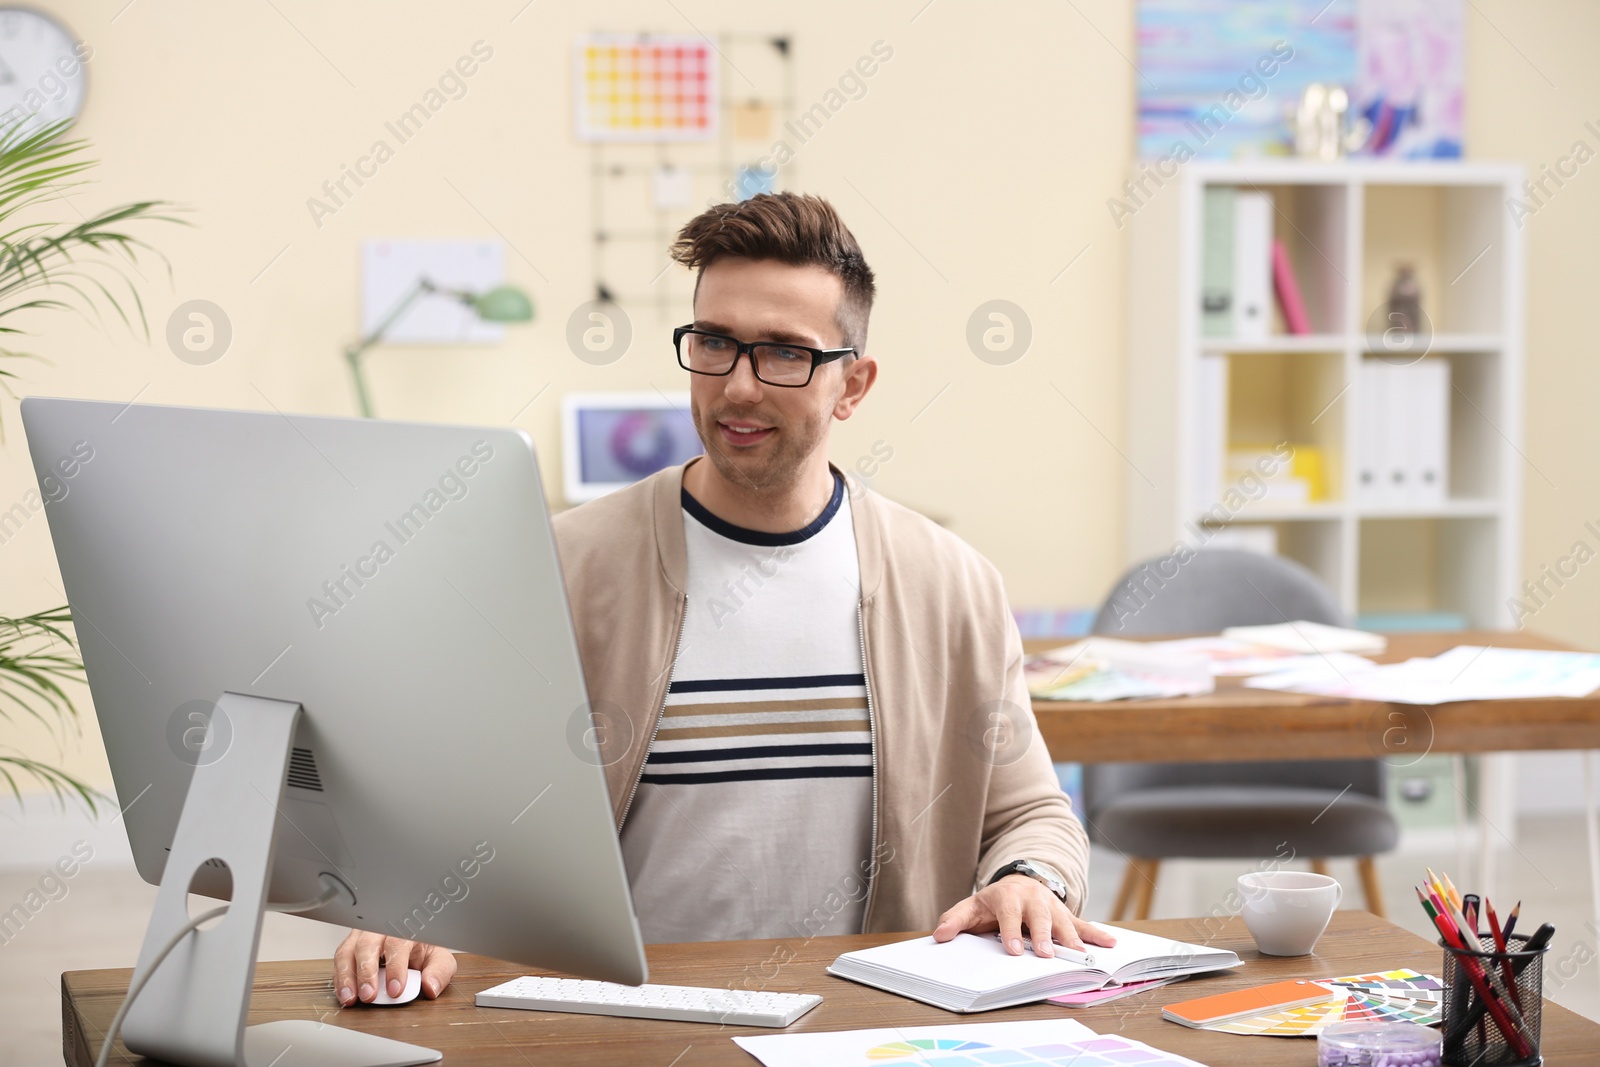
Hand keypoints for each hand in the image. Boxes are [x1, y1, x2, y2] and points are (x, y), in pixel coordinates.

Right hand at [333, 929, 456, 1005]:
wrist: (413, 939)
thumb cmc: (423, 948)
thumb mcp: (438, 958)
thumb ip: (439, 971)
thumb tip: (430, 986)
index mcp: (405, 928)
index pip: (398, 943)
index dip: (395, 968)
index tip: (395, 990)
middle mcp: (380, 929)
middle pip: (367, 944)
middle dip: (367, 972)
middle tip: (369, 995)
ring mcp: (363, 935)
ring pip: (348, 950)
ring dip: (347, 977)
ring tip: (351, 998)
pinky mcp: (350, 945)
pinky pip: (340, 958)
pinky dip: (340, 977)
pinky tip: (344, 993)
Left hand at [933, 875, 1118, 957]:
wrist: (1018, 883)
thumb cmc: (994, 901)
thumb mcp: (971, 907)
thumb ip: (955, 919)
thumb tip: (940, 934)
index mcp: (1008, 897)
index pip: (1010, 914)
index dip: (1011, 931)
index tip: (1014, 950)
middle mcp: (1033, 899)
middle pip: (1040, 917)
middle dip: (1044, 935)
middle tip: (1046, 954)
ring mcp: (1052, 906)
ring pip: (1064, 921)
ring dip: (1072, 938)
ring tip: (1079, 955)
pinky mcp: (1066, 915)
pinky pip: (1083, 924)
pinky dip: (1096, 934)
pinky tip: (1109, 944)